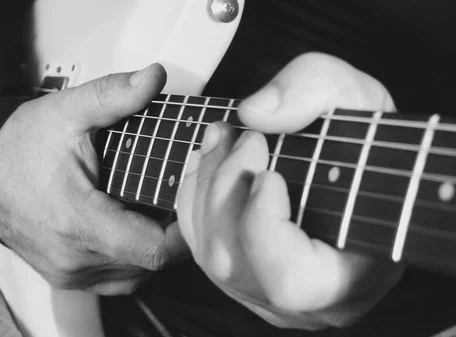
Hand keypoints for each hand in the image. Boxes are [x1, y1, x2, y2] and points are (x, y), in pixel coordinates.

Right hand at [0, 63, 187, 294]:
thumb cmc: (17, 153)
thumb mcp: (64, 113)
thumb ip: (112, 95)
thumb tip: (152, 77)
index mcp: (78, 222)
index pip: (155, 249)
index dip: (188, 228)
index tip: (196, 198)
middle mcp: (76, 259)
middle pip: (156, 261)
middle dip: (179, 229)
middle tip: (183, 194)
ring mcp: (76, 274)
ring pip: (143, 273)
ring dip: (161, 242)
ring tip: (162, 206)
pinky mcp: (76, 278)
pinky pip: (124, 277)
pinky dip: (140, 254)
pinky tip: (140, 224)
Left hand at [177, 53, 402, 329]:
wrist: (362, 164)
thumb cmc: (364, 140)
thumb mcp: (354, 94)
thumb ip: (312, 89)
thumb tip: (254, 113)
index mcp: (357, 274)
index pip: (292, 281)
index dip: (264, 226)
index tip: (269, 173)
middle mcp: (313, 301)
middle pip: (236, 266)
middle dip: (224, 191)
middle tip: (242, 138)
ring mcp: (277, 297)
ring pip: (212, 261)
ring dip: (205, 191)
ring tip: (221, 139)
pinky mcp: (252, 281)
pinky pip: (204, 253)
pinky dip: (197, 204)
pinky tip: (210, 164)